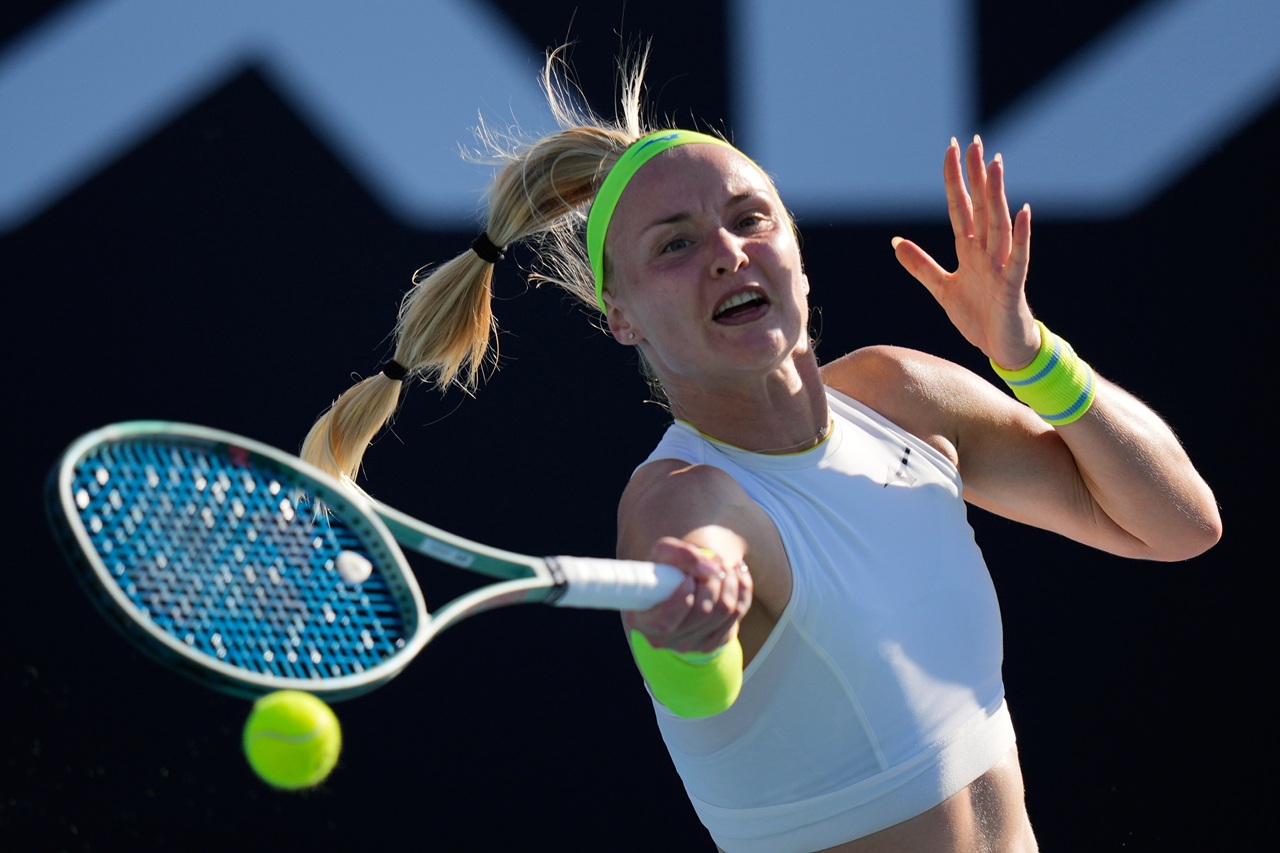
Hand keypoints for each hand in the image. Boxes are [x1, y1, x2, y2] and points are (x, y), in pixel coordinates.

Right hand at [621, 537, 751, 654]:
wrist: (682, 581)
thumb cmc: (666, 569)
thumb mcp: (664, 554)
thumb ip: (682, 556)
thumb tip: (711, 570)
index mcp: (644, 622)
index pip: (666, 621)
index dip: (682, 597)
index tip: (688, 577)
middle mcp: (667, 641)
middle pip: (703, 612)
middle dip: (712, 580)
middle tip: (712, 561)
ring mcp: (693, 645)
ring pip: (725, 611)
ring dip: (729, 580)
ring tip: (722, 564)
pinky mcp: (716, 641)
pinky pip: (739, 612)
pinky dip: (742, 587)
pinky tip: (735, 574)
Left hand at [892, 136, 1039, 369]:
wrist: (1002, 348)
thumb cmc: (979, 316)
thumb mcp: (942, 289)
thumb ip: (921, 265)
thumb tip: (896, 241)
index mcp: (969, 250)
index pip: (960, 207)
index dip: (955, 180)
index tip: (952, 149)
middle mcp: (987, 251)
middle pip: (981, 207)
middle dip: (977, 176)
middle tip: (975, 143)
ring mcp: (1001, 266)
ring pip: (999, 224)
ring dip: (997, 195)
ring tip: (996, 165)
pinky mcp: (1013, 286)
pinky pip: (1018, 258)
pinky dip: (1022, 236)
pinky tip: (1024, 212)